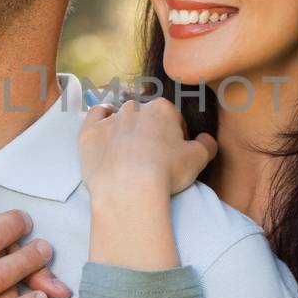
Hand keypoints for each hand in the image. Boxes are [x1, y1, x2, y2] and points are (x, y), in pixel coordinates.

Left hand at [79, 95, 216, 198]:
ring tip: (129, 151)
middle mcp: (135, 108)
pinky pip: (95, 115)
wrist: (128, 189)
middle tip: (152, 157)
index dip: (176, 137)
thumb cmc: (166, 172)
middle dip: (150, 132)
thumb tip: (206, 139)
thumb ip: (207, 145)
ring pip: (121, 116)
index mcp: (162, 109)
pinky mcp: (90, 132)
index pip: (173, 118)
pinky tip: (105, 128)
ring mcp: (110, 119)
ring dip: (127, 128)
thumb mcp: (199, 159)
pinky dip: (101, 118)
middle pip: (147, 117)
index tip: (175, 154)